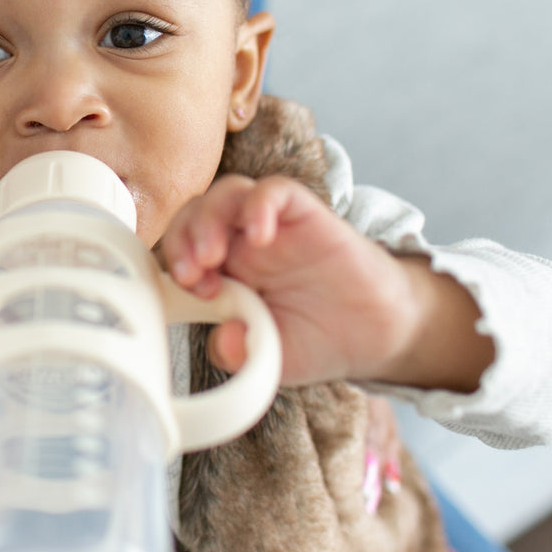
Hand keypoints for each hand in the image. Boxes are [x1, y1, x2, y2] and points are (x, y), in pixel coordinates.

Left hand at [159, 174, 426, 387]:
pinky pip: (274, 190)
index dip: (173, 261)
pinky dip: (260, 204)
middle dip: (182, 238)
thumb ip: (243, 356)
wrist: (378, 332)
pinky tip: (261, 235)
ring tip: (212, 256)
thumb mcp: (272, 361)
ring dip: (209, 219)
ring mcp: (271, 225)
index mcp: (222, 271)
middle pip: (194, 214)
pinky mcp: (305, 213)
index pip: (180, 247)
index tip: (184, 290)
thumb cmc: (318, 338)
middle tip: (191, 273)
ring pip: (226, 193)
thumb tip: (224, 343)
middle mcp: (240, 242)